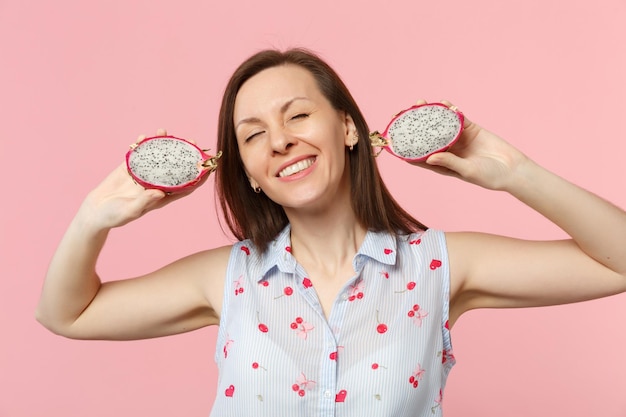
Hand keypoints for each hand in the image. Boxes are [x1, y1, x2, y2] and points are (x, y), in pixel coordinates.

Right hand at [79, 129, 200, 230]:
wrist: (95, 211)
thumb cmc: (115, 216)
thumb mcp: (130, 211)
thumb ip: (144, 202)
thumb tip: (159, 192)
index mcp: (161, 197)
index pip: (185, 187)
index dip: (199, 178)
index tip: (209, 167)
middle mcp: (155, 184)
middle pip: (175, 168)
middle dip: (185, 154)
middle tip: (192, 141)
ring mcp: (143, 174)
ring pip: (157, 157)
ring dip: (162, 144)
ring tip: (164, 132)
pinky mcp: (129, 168)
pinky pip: (138, 154)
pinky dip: (141, 145)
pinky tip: (143, 137)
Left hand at [411, 100, 529, 190]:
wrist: (512, 169)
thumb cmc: (489, 176)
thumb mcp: (467, 171)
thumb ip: (449, 163)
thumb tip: (430, 157)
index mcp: (442, 165)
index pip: (418, 157)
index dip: (405, 150)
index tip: (393, 142)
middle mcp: (447, 151)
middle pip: (425, 137)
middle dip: (413, 126)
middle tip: (401, 114)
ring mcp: (458, 139)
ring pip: (439, 124)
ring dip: (429, 114)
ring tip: (420, 102)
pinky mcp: (470, 129)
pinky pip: (457, 118)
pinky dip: (450, 110)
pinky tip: (442, 103)